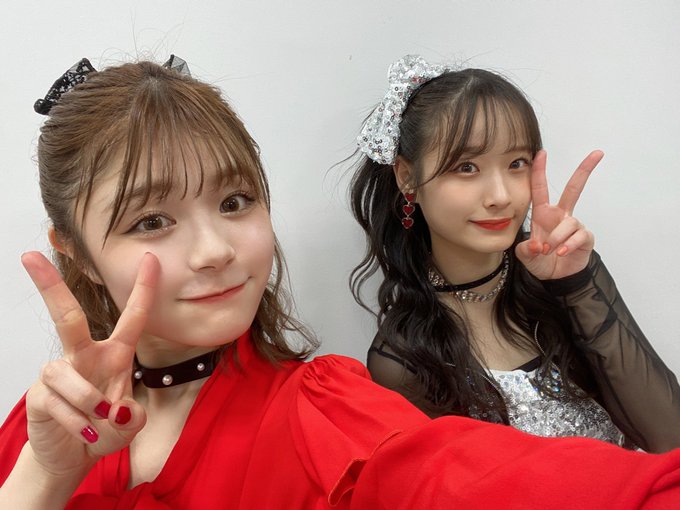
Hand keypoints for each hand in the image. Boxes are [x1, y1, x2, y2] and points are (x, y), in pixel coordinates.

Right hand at [20, 251, 158, 479]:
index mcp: (115, 354)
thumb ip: (133, 418)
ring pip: (68, 375)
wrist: (73, 456)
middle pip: (68, 317)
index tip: (151, 258)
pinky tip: (86, 433)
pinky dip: (77, 422)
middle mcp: (85, 356)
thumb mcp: (129, 426)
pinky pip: (58, 402)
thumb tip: (118, 409)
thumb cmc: (105, 428)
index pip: (133, 317)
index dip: (144, 288)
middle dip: (51, 287)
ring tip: (99, 424)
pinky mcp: (39, 395)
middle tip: (29, 257)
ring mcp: (59, 373)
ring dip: (88, 403)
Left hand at [515, 149, 602, 279]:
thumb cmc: (540, 261)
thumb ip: (525, 250)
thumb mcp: (525, 256)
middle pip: (574, 188)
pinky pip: (579, 236)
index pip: (540, 189)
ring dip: (557, 238)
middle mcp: (560, 216)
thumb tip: (534, 245)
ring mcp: (574, 226)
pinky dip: (568, 245)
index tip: (541, 153)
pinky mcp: (585, 237)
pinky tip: (562, 252)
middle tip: (597, 153)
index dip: (540, 171)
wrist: (555, 278)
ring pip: (569, 223)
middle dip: (584, 170)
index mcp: (543, 214)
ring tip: (549, 250)